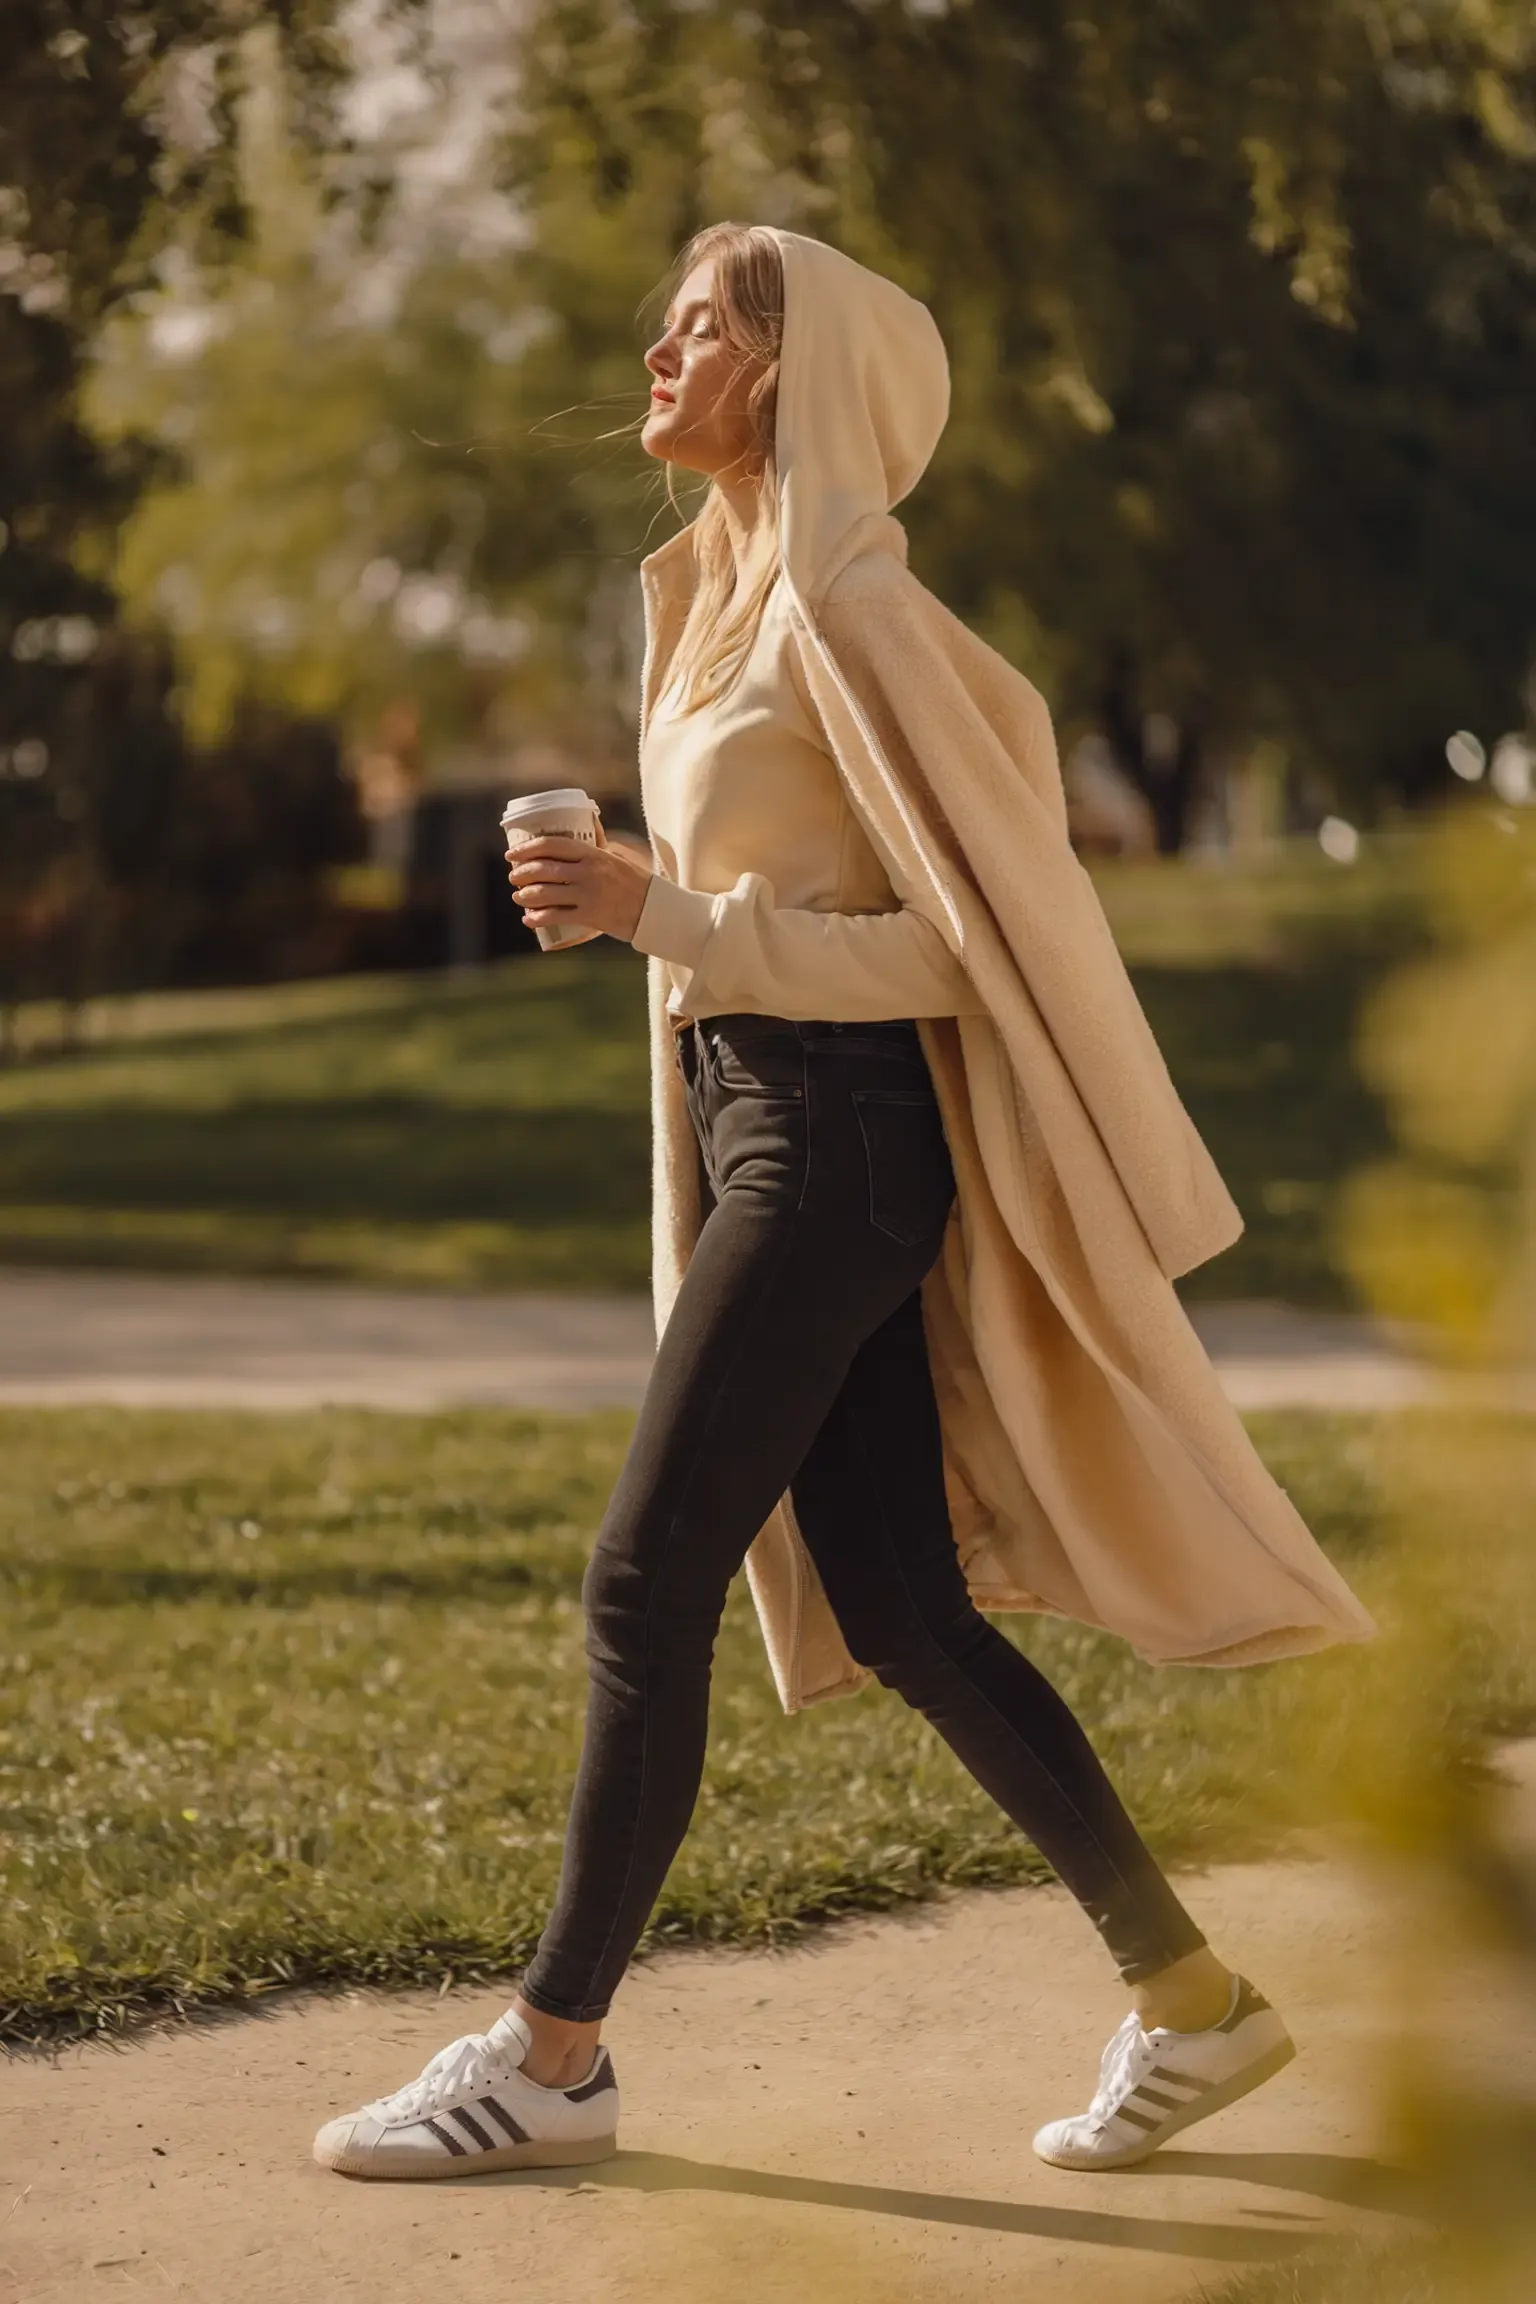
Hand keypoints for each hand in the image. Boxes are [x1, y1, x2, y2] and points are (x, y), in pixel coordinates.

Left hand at [506, 826, 652, 941]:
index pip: (551, 845)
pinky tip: (529, 919)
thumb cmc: (635, 881)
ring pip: (544, 894)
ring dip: (525, 896)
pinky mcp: (589, 916)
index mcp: (592, 854)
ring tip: (518, 897)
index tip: (512, 854)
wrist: (653, 909)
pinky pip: (555, 917)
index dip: (527, 849)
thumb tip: (588, 817)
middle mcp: (588, 872)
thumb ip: (599, 841)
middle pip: (543, 869)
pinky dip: (537, 919)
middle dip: (521, 874)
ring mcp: (588, 895)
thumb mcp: (617, 856)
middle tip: (513, 877)